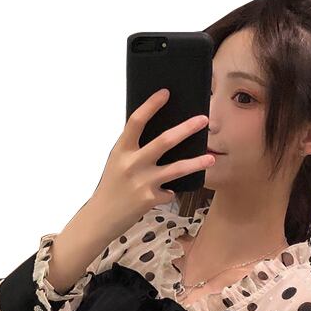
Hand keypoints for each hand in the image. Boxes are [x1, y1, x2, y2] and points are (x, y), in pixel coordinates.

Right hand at [90, 88, 215, 235]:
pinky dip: (168, 192)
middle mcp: (132, 164)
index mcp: (121, 150)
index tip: (165, 93)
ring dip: (196, 162)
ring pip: (176, 168)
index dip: (151, 105)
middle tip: (203, 119)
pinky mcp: (149, 199)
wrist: (100, 218)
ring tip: (210, 158)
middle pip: (164, 141)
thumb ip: (133, 150)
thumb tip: (159, 137)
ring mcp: (142, 182)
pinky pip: (169, 192)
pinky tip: (163, 194)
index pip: (136, 121)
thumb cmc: (111, 188)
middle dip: (186, 128)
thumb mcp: (117, 163)